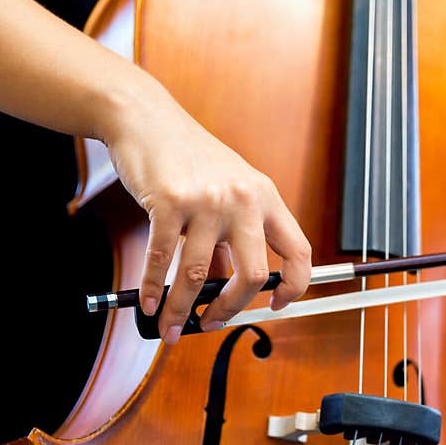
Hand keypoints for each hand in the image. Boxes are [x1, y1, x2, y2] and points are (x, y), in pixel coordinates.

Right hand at [101, 80, 311, 343]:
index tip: (278, 305)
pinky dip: (153, 289)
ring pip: (199, 275)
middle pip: (252, 275)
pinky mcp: (169, 202)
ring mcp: (207, 201)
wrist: (146, 119)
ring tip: (171, 325)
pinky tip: (150, 303)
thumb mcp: (225, 192)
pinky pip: (161, 260)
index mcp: (266, 198)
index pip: (299, 251)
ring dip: (182, 309)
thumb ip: (228, 238)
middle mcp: (243, 199)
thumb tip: (220, 288)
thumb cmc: (188, 158)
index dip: (295, 285)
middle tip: (213, 323)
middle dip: (231, 309)